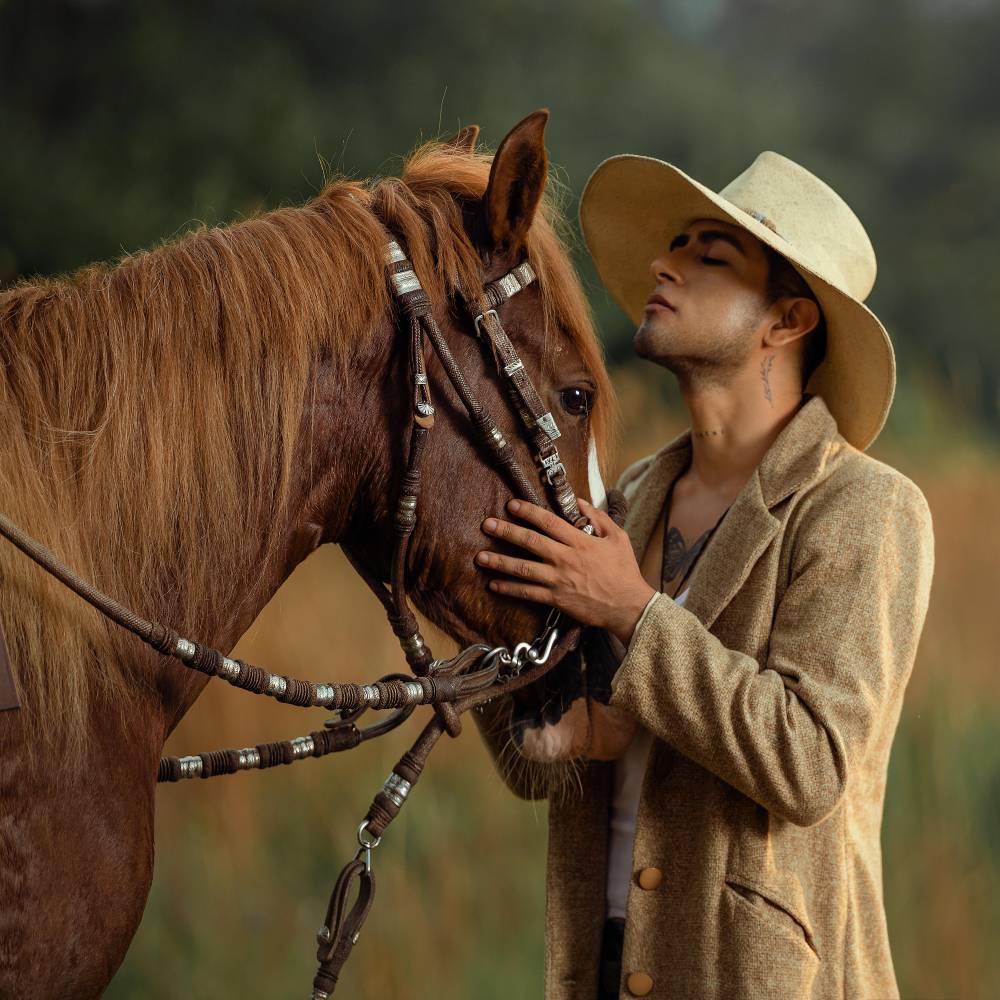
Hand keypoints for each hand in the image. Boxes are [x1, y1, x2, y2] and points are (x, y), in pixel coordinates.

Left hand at [475, 497, 655, 646]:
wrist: (628, 606)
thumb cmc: (624, 571)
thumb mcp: (618, 538)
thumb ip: (599, 518)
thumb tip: (580, 502)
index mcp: (580, 542)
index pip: (548, 522)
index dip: (528, 511)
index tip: (511, 505)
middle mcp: (565, 558)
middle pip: (529, 541)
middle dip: (506, 532)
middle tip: (487, 525)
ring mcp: (558, 580)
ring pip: (523, 568)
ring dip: (499, 562)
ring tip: (480, 557)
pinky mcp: (555, 598)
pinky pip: (527, 593)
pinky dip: (509, 589)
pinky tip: (494, 584)